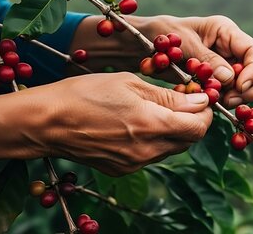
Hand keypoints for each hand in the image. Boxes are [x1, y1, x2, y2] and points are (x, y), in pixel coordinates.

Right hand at [33, 72, 212, 175]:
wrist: (46, 122)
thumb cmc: (85, 93)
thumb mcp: (129, 83)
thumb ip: (167, 96)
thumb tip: (199, 101)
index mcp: (151, 125)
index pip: (198, 127)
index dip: (206, 112)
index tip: (200, 96)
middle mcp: (146, 150)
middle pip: (188, 140)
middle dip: (193, 120)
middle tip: (183, 100)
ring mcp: (134, 163)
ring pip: (171, 149)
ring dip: (175, 130)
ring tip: (158, 110)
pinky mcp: (122, 169)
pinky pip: (151, 156)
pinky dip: (155, 140)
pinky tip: (139, 123)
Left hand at [137, 15, 252, 106]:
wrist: (141, 44)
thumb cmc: (161, 34)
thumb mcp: (183, 43)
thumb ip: (206, 60)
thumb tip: (230, 78)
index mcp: (226, 32)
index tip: (240, 86)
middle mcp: (230, 49)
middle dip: (248, 88)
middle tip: (228, 101)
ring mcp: (224, 66)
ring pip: (246, 86)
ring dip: (236, 98)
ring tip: (217, 103)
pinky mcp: (215, 82)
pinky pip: (229, 94)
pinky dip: (223, 102)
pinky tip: (210, 104)